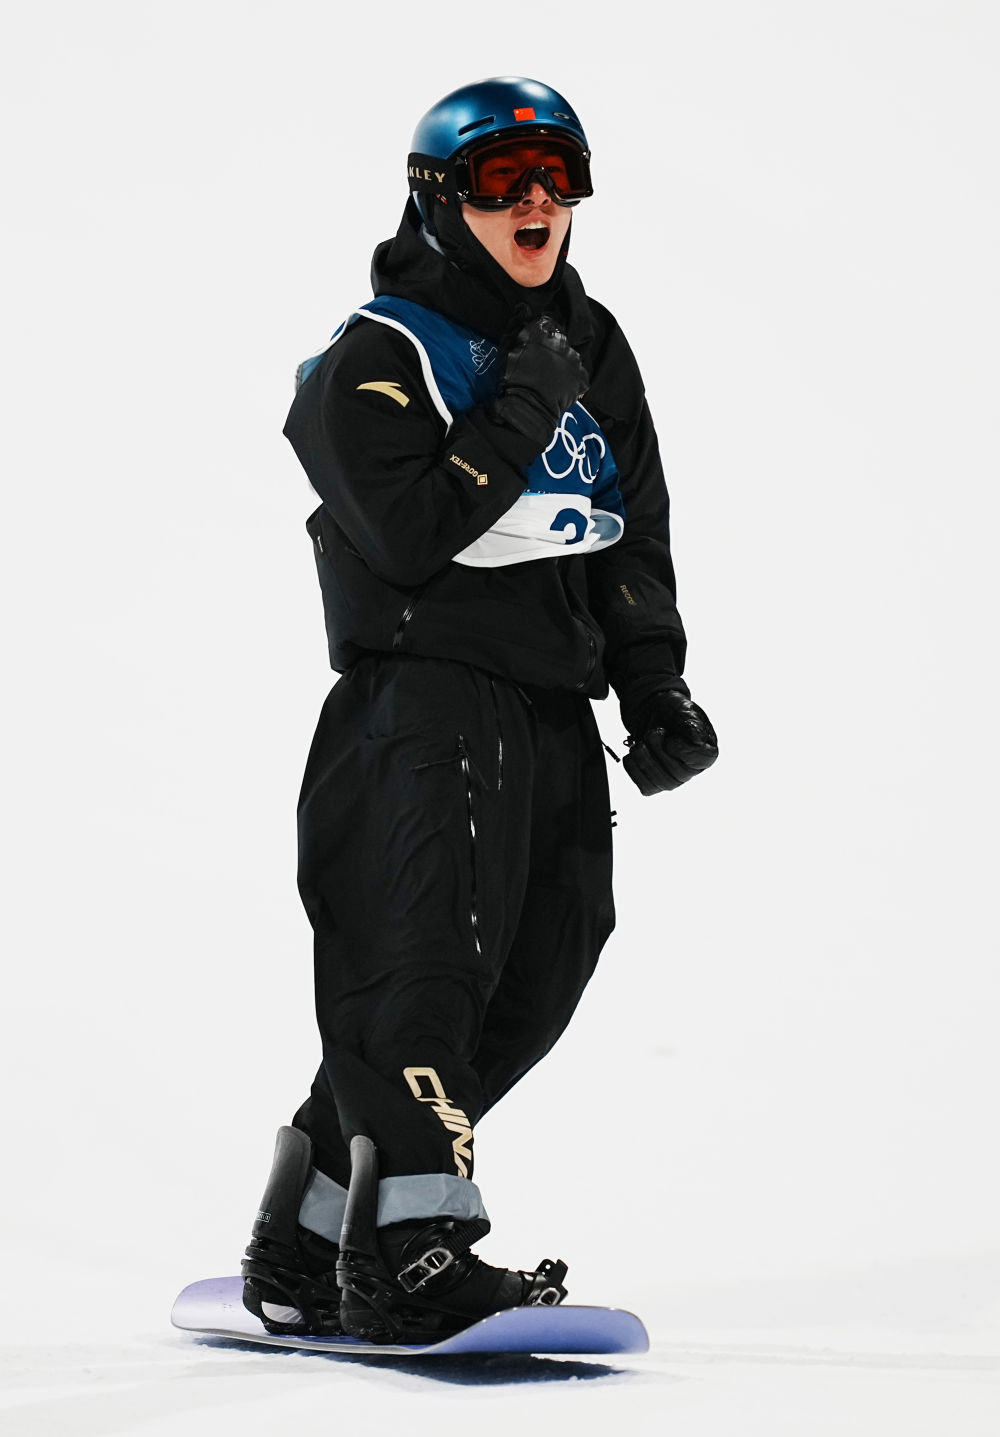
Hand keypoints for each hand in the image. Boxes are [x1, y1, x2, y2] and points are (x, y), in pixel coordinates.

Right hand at [489, 316, 587, 449]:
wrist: (528, 407)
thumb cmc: (513, 378)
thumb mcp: (508, 348)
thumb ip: (517, 327)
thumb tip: (524, 308)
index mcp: (545, 330)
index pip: (545, 325)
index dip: (538, 336)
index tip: (532, 347)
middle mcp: (562, 341)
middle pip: (558, 341)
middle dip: (550, 349)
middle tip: (538, 365)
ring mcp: (573, 360)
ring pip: (568, 357)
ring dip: (560, 363)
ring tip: (547, 378)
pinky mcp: (580, 377)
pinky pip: (578, 375)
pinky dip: (571, 379)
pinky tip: (559, 386)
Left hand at [622, 689, 718, 795]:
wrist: (652, 712)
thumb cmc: (673, 712)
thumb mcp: (685, 710)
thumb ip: (692, 724)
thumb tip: (698, 740)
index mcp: (707, 752)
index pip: (702, 759)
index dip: (682, 748)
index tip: (670, 736)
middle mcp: (691, 770)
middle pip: (678, 774)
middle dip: (658, 749)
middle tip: (654, 732)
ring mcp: (673, 780)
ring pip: (660, 782)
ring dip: (644, 758)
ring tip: (641, 742)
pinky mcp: (654, 784)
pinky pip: (645, 787)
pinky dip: (634, 769)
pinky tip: (632, 754)